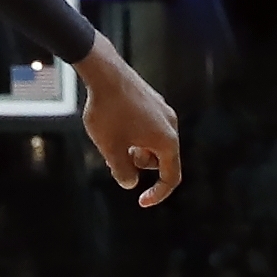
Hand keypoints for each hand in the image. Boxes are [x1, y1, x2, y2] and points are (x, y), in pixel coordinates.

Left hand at [75, 38, 180, 207]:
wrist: (106, 74)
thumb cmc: (108, 112)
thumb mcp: (110, 148)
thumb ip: (122, 171)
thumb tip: (130, 183)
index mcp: (167, 141)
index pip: (171, 176)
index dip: (158, 193)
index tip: (141, 202)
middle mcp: (171, 126)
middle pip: (159, 160)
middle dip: (138, 165)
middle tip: (113, 157)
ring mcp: (163, 112)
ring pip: (151, 143)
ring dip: (134, 149)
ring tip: (111, 140)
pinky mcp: (153, 102)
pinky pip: (147, 127)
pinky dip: (133, 135)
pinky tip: (113, 125)